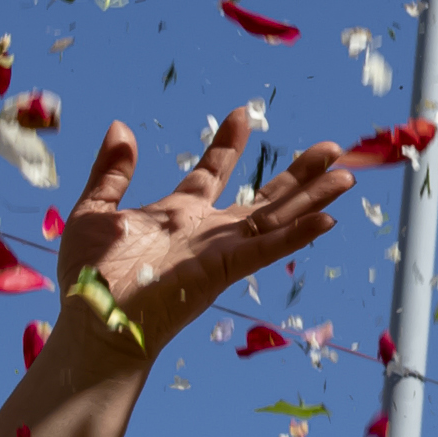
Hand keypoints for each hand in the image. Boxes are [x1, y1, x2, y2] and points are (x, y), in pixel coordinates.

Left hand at [50, 110, 359, 366]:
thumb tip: (120, 127)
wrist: (93, 322)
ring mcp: (219, 251)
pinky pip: (268, 248)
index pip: (213, 173)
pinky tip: (328, 219)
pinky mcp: (224, 269)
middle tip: (331, 146)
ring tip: (347, 174)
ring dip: (313, 197)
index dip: (229, 144)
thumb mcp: (95, 212)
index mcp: (177, 215)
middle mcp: (206, 232)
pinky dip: (299, 234)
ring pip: (278, 218)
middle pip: (265, 197)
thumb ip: (110, 172)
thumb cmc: (89, 278)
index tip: (242, 114)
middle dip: (299, 172)